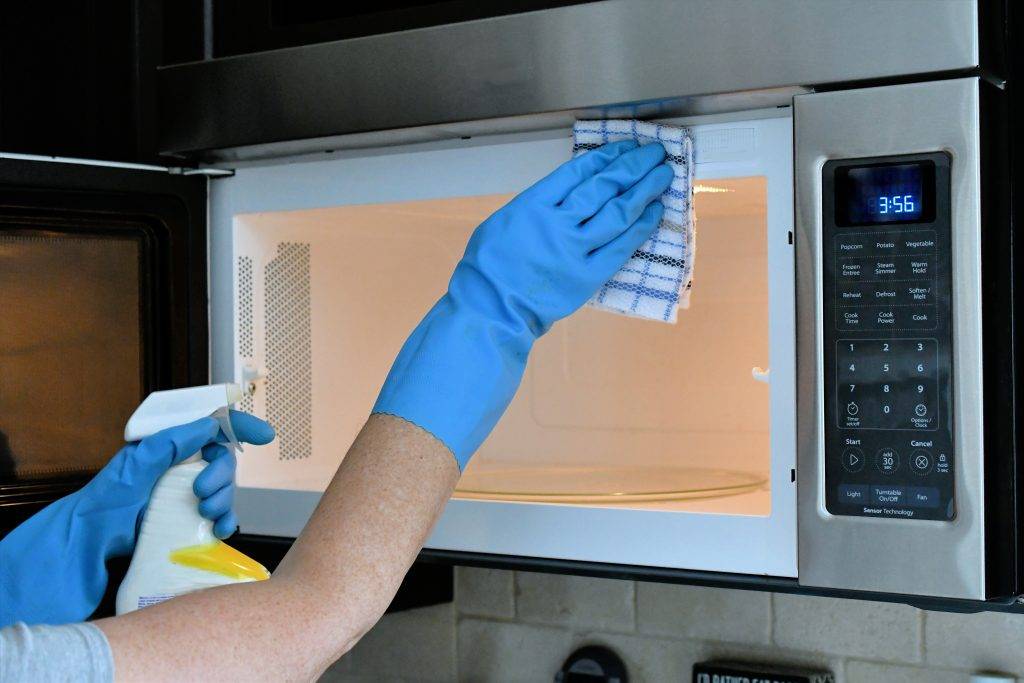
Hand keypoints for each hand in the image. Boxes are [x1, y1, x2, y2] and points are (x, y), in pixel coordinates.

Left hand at [0, 410, 273, 626]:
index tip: (263, 434)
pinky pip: (220, 516)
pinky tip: (219, 530)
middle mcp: (180, 466)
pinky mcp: (189, 519)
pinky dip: (226, 521)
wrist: (89, 545)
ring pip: (224, 489)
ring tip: (206, 514)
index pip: (211, 427)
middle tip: (202, 493)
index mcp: (169, 446)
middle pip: (222, 461)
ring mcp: (185, 493)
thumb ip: (170, 443)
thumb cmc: (104, 502)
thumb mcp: (133, 466)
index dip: (240, 427)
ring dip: (223, 500)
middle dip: (221, 477)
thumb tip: (207, 426)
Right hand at [374, 140, 671, 466]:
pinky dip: (641, 227)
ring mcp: (575, 250)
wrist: (490, 309)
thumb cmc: (490, 267)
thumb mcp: (505, 221)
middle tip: (654, 154)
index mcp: (533, 205)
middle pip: (604, 187)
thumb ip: (538, 204)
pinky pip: (621, 247)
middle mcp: (557, 223)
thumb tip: (570, 191)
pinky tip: (655, 211)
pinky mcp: (588, 276)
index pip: (578, 172)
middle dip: (633, 166)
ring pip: (618, 212)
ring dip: (644, 191)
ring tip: (662, 175)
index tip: (625, 148)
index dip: (606, 157)